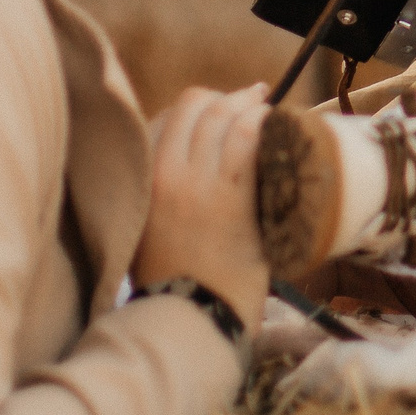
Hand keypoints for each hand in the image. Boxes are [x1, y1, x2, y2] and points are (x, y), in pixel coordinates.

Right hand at [131, 85, 271, 327]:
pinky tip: (275, 124)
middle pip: (193, 107)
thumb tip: (180, 173)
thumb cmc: (170, 283)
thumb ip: (153, 197)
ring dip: (247, 103)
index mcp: (140, 181)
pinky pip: (247, 139)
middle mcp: (166, 174)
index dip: (191, 111)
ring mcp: (199, 183)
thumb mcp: (142, 233)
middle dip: (223, 98)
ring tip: (263, 104)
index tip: (211, 114)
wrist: (190, 318)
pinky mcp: (232, 197)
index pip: (161, 121)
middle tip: (248, 97)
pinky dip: (262, 122)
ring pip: (222, 115)